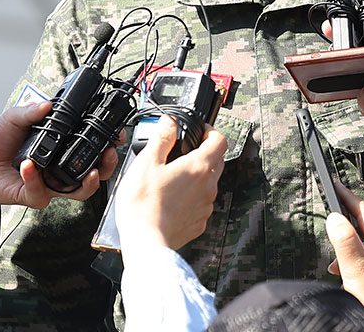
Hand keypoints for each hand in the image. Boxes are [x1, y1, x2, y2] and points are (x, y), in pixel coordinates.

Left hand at [0, 101, 121, 207]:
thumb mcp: (13, 117)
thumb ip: (30, 111)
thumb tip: (48, 104)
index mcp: (59, 145)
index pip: (89, 145)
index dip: (106, 142)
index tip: (115, 135)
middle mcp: (57, 166)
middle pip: (94, 173)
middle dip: (107, 166)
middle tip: (108, 155)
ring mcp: (47, 183)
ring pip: (77, 192)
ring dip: (86, 183)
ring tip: (88, 172)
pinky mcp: (32, 195)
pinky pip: (41, 193)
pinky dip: (35, 179)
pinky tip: (29, 165)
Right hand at [115, 116, 227, 253]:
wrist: (145, 241)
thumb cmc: (143, 204)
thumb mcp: (147, 162)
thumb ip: (162, 138)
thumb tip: (170, 122)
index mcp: (198, 167)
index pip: (220, 140)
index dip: (211, 132)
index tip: (199, 132)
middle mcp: (208, 186)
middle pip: (216, 161)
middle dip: (204, 152)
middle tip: (183, 153)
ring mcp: (205, 206)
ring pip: (209, 183)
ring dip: (197, 176)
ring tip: (172, 178)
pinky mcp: (199, 222)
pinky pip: (201, 203)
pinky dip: (191, 198)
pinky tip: (172, 199)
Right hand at [325, 183, 363, 331]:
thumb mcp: (355, 268)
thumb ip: (344, 241)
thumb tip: (335, 218)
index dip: (348, 197)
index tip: (335, 185)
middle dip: (345, 226)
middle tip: (330, 224)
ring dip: (348, 251)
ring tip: (337, 265)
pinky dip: (355, 265)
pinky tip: (349, 280)